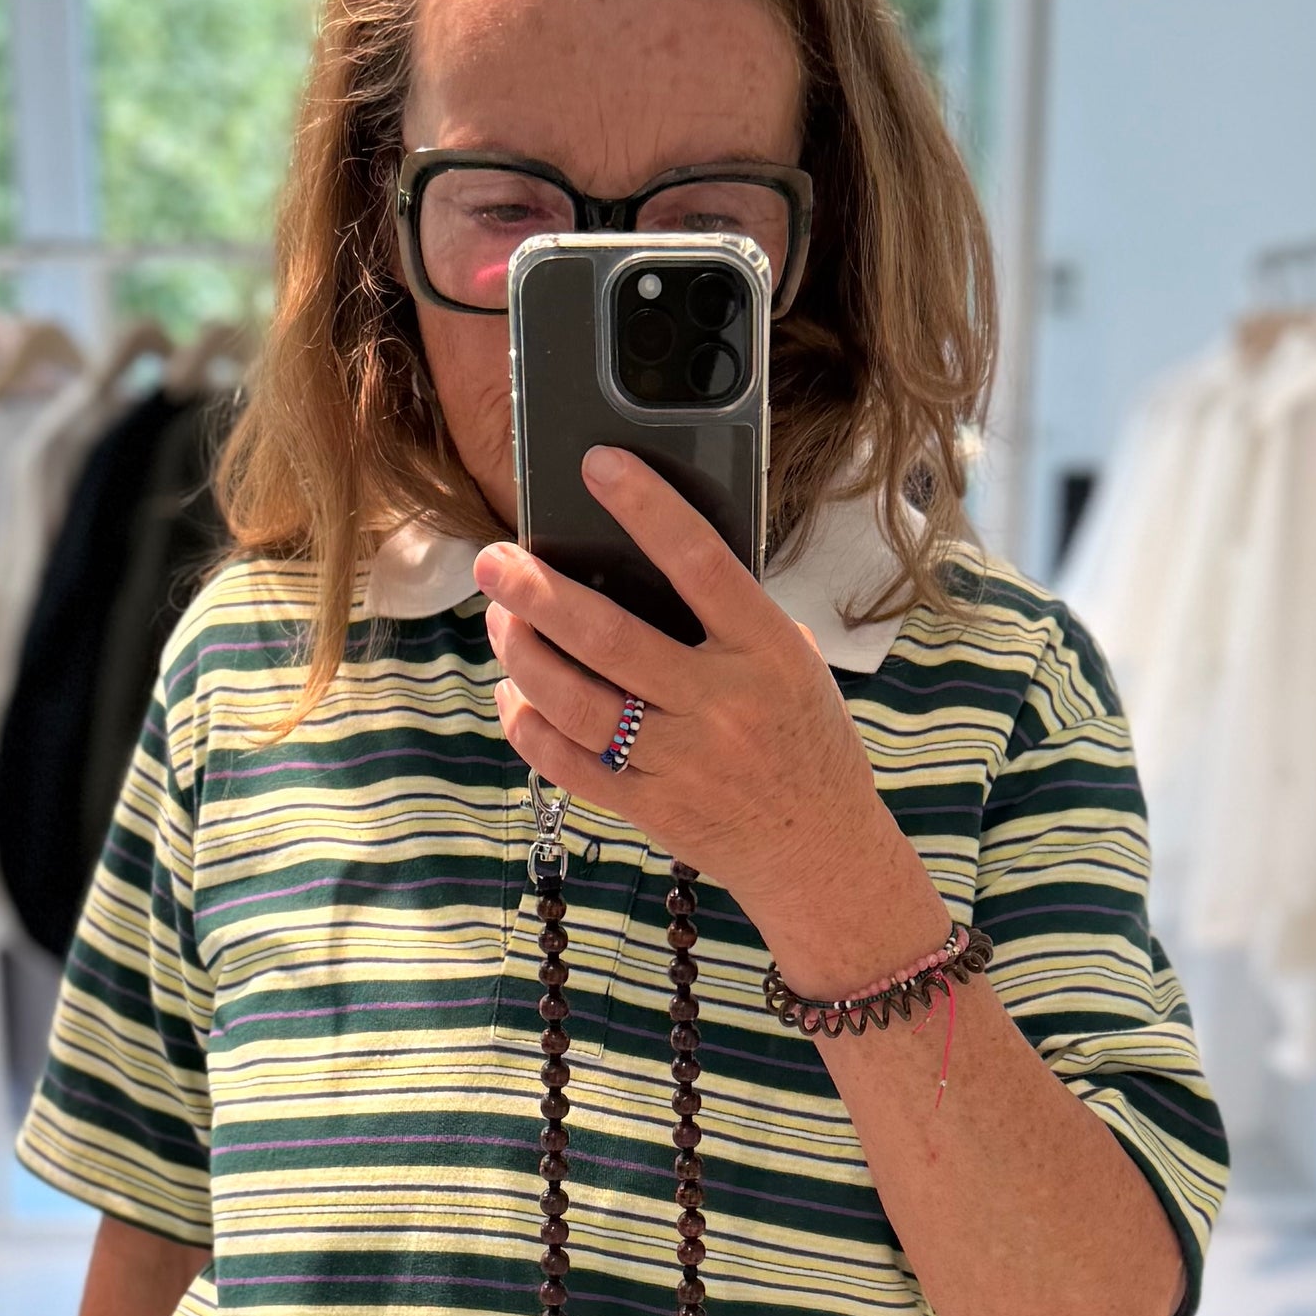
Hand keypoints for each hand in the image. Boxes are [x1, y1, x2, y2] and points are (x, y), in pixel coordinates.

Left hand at [479, 453, 905, 934]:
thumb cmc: (803, 739)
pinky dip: (528, 724)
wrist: (821, 850)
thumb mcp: (792, 664)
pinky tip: (514, 694)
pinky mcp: (650, 806)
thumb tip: (641, 560)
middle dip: (538, 593)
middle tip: (494, 560)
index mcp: (768, 652)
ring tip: (501, 620)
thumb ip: (730, 620)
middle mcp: (722, 704)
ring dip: (523, 654)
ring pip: (574, 701)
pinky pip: (568, 764)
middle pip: (609, 637)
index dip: (648, 508)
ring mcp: (682, 760)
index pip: (702, 563)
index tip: (598, 465)